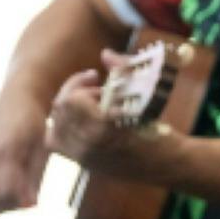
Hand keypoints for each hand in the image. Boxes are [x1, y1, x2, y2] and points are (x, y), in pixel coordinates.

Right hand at [0, 100, 48, 214]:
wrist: (16, 103)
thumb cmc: (35, 127)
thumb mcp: (42, 150)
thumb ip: (34, 179)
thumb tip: (30, 207)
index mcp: (5, 151)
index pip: (6, 190)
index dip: (21, 201)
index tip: (33, 201)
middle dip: (9, 206)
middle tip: (23, 195)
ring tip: (11, 195)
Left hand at [43, 57, 176, 182]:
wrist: (164, 164)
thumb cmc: (157, 128)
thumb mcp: (145, 97)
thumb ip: (123, 71)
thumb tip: (105, 54)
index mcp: (103, 128)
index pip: (71, 99)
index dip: (79, 82)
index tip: (96, 76)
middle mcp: (88, 145)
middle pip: (60, 110)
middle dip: (75, 93)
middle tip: (95, 88)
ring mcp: (83, 157)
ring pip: (55, 125)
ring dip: (68, 109)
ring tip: (89, 104)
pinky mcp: (82, 163)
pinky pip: (57, 141)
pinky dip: (64, 126)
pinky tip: (82, 119)